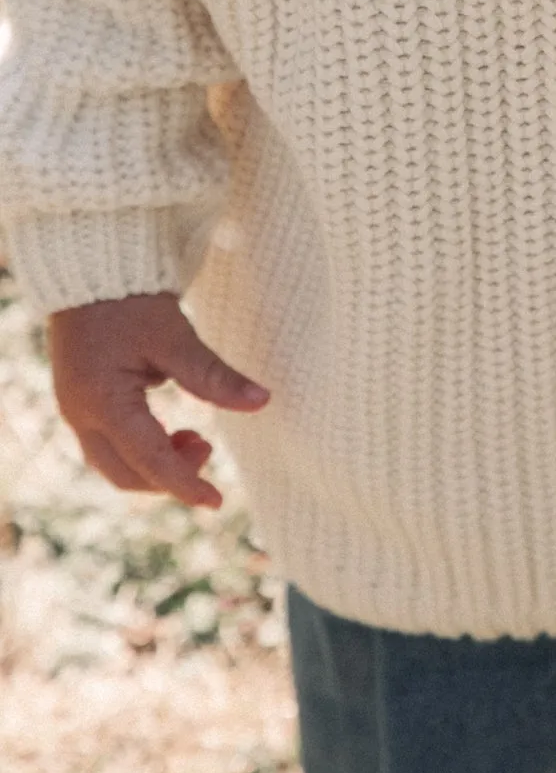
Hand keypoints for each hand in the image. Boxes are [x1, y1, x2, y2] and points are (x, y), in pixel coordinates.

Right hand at [48, 292, 269, 508]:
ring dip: (155, 464)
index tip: (217, 502)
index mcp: (103, 402)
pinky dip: (141, 448)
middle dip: (170, 476)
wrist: (88, 270)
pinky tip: (170, 428)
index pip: (149, 460)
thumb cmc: (131, 300)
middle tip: (209, 448)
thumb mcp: (174, 335)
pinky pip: (109, 445)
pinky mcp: (80, 402)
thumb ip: (213, 376)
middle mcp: (81, 415)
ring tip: (195, 438)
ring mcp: (75, 410)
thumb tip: (262, 401)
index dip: (185, 484)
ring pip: (115, 464)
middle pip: (125, 474)